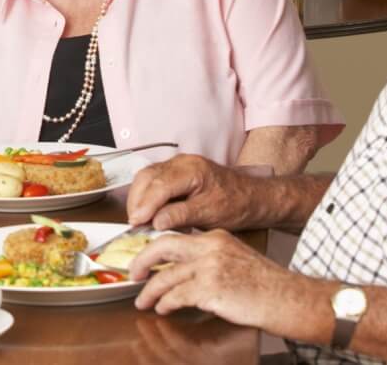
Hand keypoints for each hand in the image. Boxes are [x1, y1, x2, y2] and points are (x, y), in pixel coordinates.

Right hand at [125, 154, 262, 230]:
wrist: (252, 197)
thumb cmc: (236, 203)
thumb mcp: (210, 214)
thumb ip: (181, 215)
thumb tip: (156, 221)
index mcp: (193, 170)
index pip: (160, 185)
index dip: (145, 204)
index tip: (136, 222)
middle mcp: (182, 162)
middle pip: (148, 177)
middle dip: (137, 201)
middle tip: (134, 224)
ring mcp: (177, 165)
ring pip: (147, 177)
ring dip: (138, 198)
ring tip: (138, 220)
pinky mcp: (175, 172)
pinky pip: (153, 179)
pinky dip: (146, 195)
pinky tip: (147, 212)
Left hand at [132, 230, 315, 334]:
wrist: (289, 298)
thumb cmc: (268, 285)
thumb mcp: (236, 258)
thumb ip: (211, 257)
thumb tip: (182, 269)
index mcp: (216, 237)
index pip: (176, 236)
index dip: (155, 248)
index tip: (145, 258)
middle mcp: (210, 247)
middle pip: (162, 246)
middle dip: (142, 261)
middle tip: (134, 274)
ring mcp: (209, 267)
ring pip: (165, 276)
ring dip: (150, 291)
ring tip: (144, 301)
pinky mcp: (210, 289)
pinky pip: (176, 296)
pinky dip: (165, 304)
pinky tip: (164, 309)